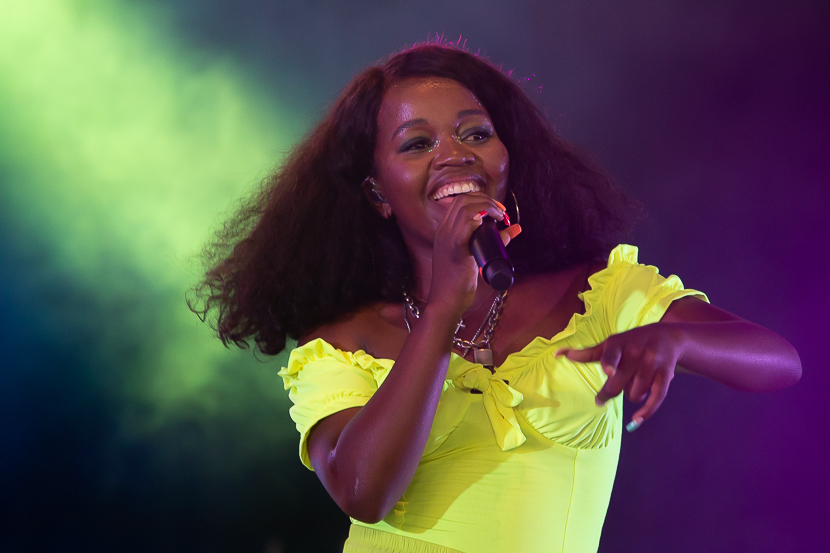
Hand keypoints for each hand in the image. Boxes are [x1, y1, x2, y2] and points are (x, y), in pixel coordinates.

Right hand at [427, 193, 519, 314]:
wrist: (445, 303)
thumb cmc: (458, 283)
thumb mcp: (474, 257)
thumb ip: (492, 241)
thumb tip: (514, 228)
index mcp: (444, 231)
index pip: (459, 201)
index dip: (480, 199)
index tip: (497, 209)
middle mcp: (443, 231)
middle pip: (463, 199)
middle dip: (486, 199)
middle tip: (502, 212)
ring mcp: (447, 239)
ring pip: (465, 207)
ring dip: (486, 206)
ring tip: (500, 215)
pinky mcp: (455, 250)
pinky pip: (466, 223)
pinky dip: (480, 216)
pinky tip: (492, 220)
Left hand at [556, 323, 683, 430]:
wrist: (668, 336)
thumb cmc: (631, 342)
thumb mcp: (610, 344)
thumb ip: (586, 353)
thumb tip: (557, 354)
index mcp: (618, 343)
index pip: (612, 354)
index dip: (610, 363)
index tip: (609, 372)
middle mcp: (636, 351)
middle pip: (619, 384)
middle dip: (610, 392)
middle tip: (602, 397)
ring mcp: (652, 363)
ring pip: (635, 394)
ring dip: (632, 395)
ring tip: (634, 382)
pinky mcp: (666, 374)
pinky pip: (657, 397)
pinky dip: (647, 411)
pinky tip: (636, 420)